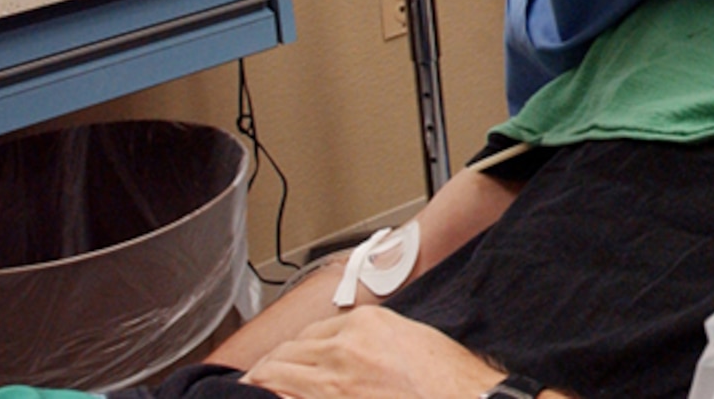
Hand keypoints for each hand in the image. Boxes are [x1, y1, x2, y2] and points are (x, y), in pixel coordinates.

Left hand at [241, 307, 502, 398]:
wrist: (463, 398)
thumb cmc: (448, 379)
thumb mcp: (414, 341)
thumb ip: (377, 342)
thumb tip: (356, 358)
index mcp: (368, 322)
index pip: (315, 331)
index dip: (297, 349)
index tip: (291, 359)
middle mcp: (344, 344)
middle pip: (290, 349)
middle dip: (271, 365)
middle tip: (257, 378)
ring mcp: (333, 378)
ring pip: (278, 372)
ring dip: (261, 381)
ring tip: (250, 389)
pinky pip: (287, 397)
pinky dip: (274, 397)